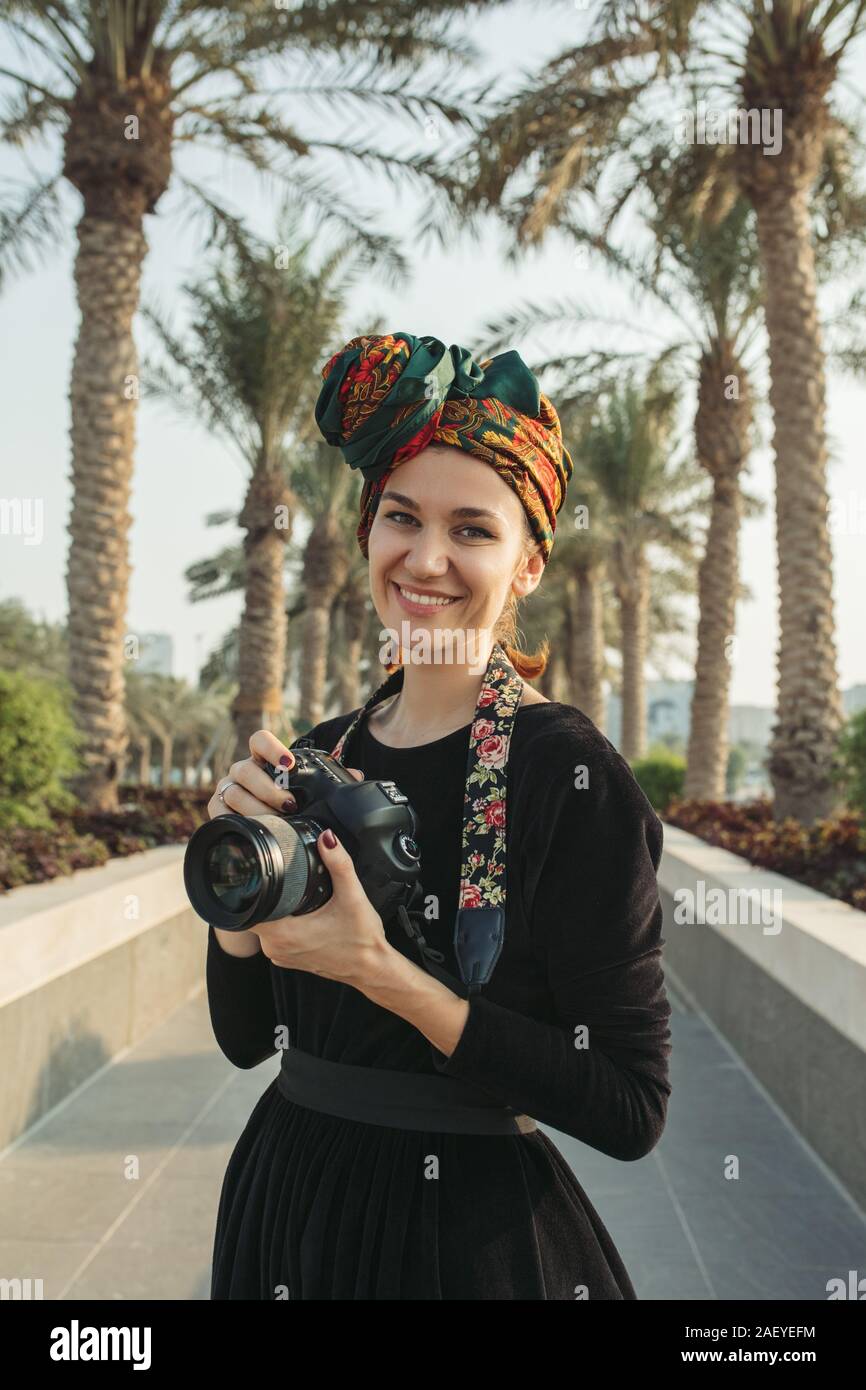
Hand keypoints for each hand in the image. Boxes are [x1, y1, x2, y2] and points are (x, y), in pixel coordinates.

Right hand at [207, 728, 363, 822]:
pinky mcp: (217, 809)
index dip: (271, 749)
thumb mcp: (313, 789)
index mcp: (263, 759)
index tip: (289, 765)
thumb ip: (332, 778)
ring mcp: (227, 788)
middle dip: (268, 788)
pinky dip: (235, 821)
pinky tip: (253, 829)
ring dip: (255, 808)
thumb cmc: (294, 802)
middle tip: (289, 805)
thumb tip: (356, 775)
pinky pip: (218, 812)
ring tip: (276, 821)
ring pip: (233, 792)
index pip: (259, 740)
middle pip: (246, 770)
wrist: (270, 825)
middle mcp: (242, 770)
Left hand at [208, 730, 388, 987]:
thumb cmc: (362, 939)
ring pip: (263, 925)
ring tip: (288, 893)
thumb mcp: (353, 896)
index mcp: (284, 934)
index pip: (248, 908)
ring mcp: (281, 956)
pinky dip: (280, 922)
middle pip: (254, 913)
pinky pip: (273, 936)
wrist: (372, 969)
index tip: (257, 873)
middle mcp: (276, 948)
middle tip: (280, 878)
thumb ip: (339, 864)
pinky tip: (296, 912)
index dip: (249, 889)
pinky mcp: (288, 959)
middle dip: (264, 894)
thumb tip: (327, 838)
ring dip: (272, 909)